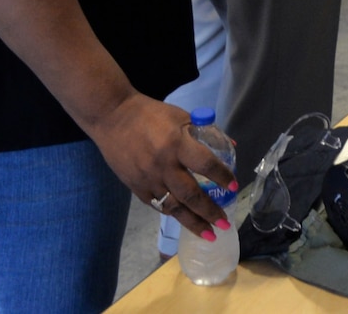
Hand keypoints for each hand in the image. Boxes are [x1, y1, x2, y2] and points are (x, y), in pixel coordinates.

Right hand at [87, 93, 235, 240]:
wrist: (113, 118)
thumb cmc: (151, 114)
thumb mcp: (181, 116)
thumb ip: (205, 132)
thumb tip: (231, 146)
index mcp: (177, 143)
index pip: (205, 164)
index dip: (222, 176)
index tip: (235, 186)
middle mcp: (163, 165)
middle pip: (190, 194)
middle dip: (209, 211)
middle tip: (225, 224)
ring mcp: (148, 179)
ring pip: (173, 207)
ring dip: (192, 222)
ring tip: (208, 234)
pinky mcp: (136, 187)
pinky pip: (158, 205)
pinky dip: (173, 213)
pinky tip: (185, 219)